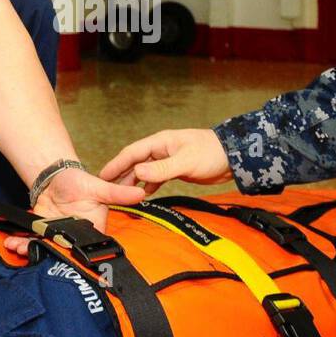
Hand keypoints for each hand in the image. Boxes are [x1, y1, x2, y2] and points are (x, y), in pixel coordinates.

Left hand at [2, 165, 144, 255]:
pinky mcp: (43, 233)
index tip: (68, 261)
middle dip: (49, 256)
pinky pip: (34, 243)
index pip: (89, 249)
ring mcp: (58, 237)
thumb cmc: (80, 182)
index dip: (78, 258)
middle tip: (34, 254)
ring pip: (47, 251)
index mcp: (93, 229)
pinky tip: (12, 244)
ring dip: (31, 251)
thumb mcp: (98, 186)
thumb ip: (117, 192)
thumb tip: (141, 192)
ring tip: (18, 249)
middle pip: (64, 254)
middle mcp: (75, 237)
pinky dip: (22, 245)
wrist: (56, 177)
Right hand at [98, 128, 231, 193]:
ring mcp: (168, 159)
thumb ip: (162, 169)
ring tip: (121, 194)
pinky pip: (156, 177)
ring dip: (133, 182)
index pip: (132, 153)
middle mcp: (161, 149)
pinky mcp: (176, 169)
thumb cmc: (211, 153)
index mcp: (160, 142)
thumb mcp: (185, 161)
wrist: (233, 158)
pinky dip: (148, 185)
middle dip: (121, 174)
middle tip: (106, 188)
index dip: (116, 164)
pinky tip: (143, 194)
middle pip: (135, 162)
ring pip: (145, 171)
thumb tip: (137, 173)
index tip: (102, 176)